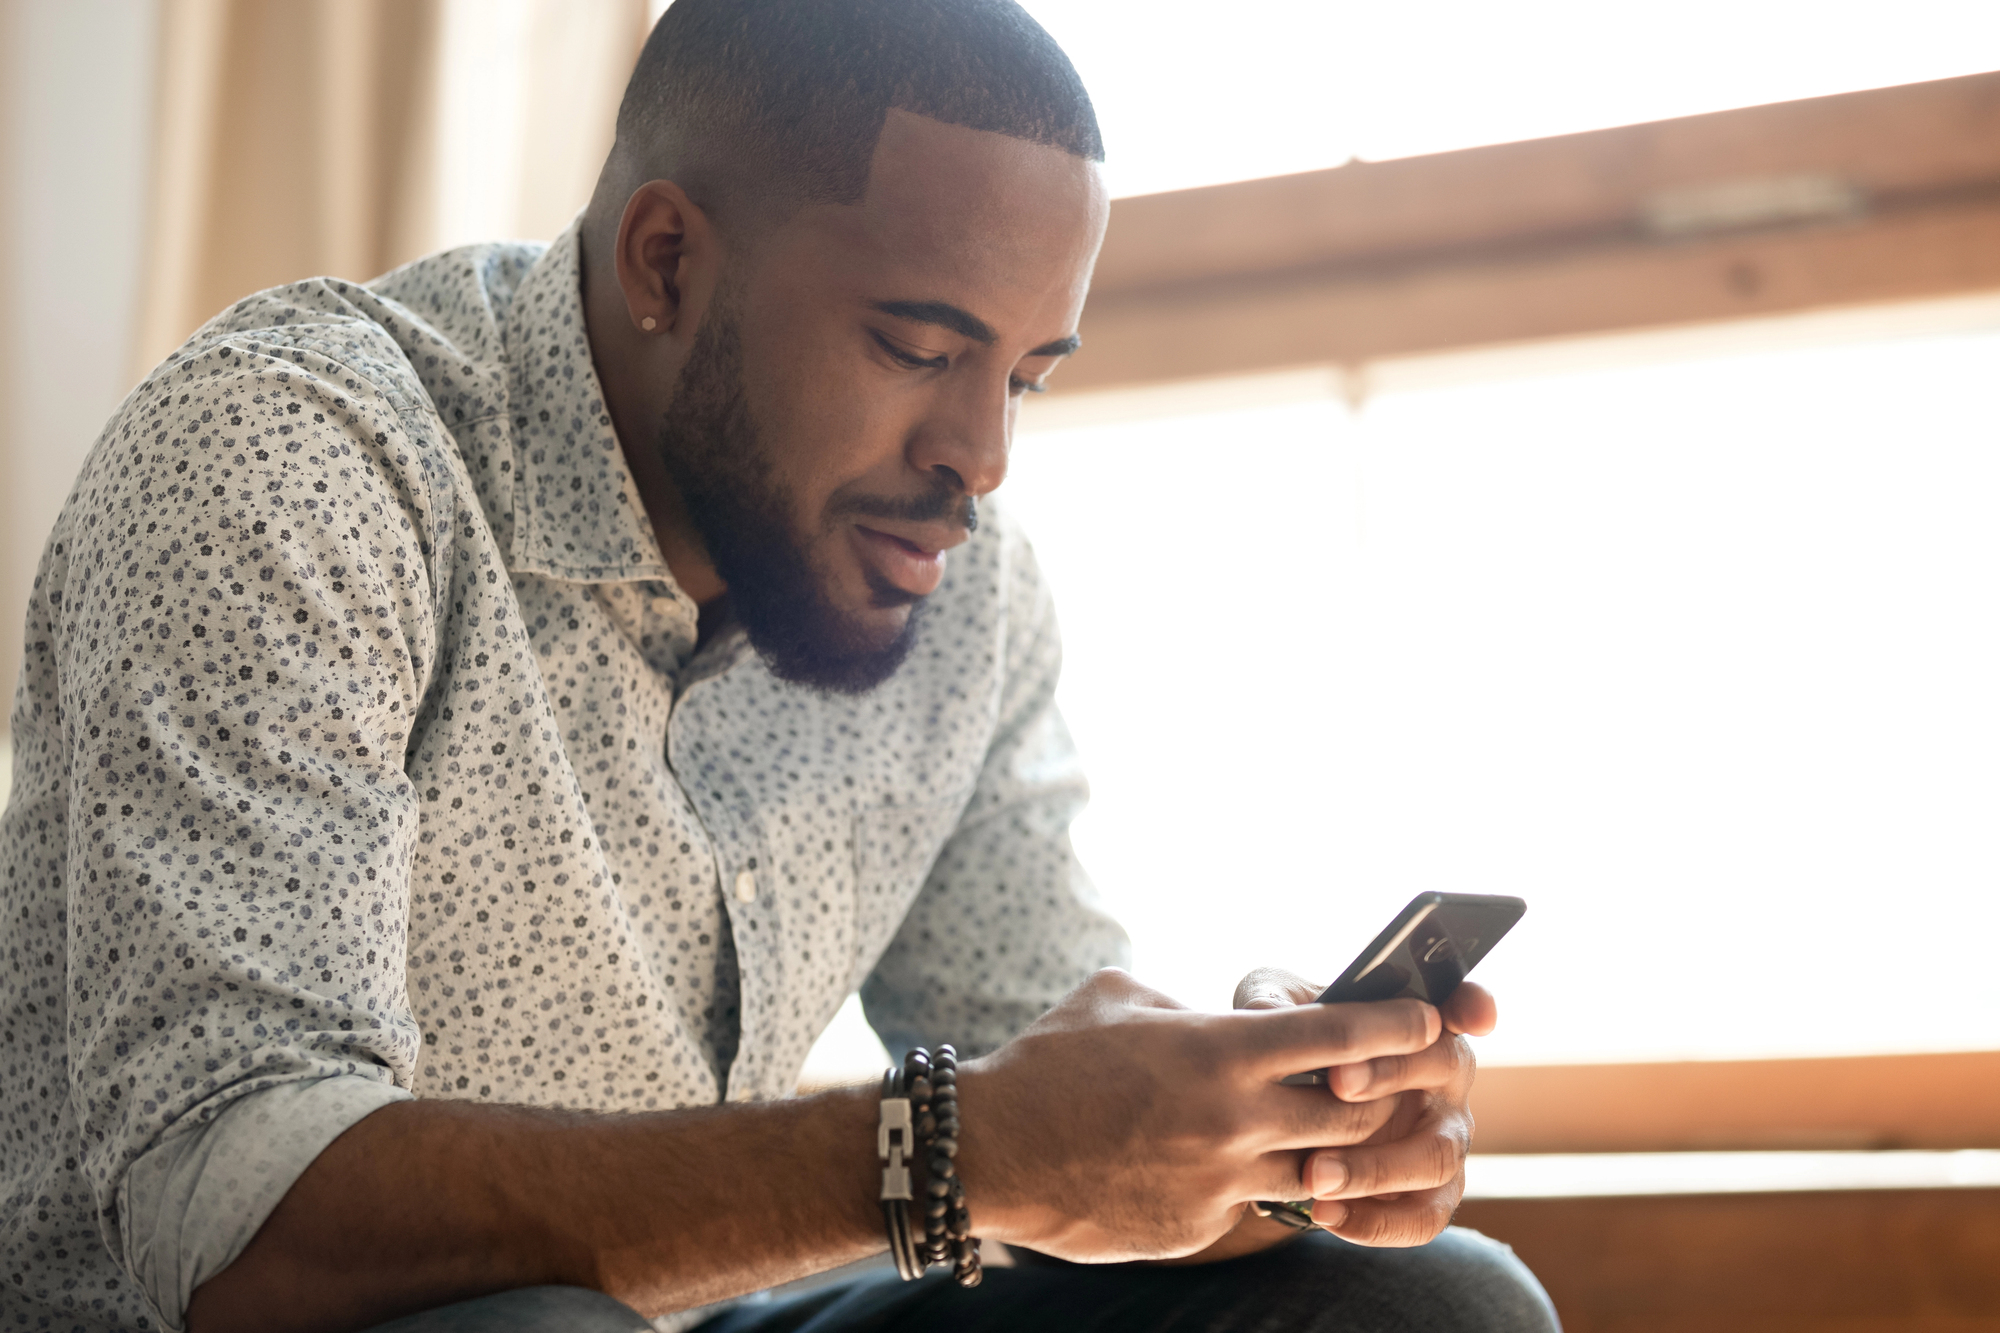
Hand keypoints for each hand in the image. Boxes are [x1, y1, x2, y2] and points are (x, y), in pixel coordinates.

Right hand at [951, 968, 1442, 1262]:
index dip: (1396, 1024)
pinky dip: (1259, 1183)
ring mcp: (1220, 1181)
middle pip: (1356, 1115)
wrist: (990, 1150)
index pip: (1342, 1034)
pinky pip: (1254, 1206)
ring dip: (1334, 1153)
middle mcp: (1234, 1118)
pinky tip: (1236, 1168)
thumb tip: (1228, 1018)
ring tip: (1332, 1133)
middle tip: (1402, 1084)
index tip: (1432, 1018)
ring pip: (1319, 1172)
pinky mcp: (1200, 1228)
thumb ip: (1192, 1008)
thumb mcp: (1122, 997)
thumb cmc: (1050, 1059)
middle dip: (1390, 1098)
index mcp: (1221, 1049)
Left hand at [1234, 966, 1494, 1247]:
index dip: (1475, 1005)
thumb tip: (1262, 1011)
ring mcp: (1445, 1139)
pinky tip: (1325, 1213)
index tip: (1475, 1015)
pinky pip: (1422, 1218)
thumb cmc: (1292, 1053)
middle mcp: (1445, 1079)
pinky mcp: (1431, 1195)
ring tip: (1314, 1173)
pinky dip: (1377, 1223)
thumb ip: (1273, 1004)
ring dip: (1376, 1167)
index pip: (1463, 1004)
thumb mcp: (1279, 1017)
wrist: (1282, 1125)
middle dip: (1391, 1073)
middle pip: (1444, 1067)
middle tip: (1336, 1082)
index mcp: (1419, 1025)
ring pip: (1435, 1155)